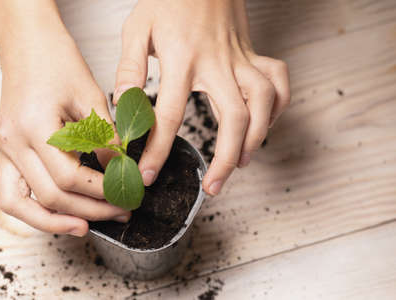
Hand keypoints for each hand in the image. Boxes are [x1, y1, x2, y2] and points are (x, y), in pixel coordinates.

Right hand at [0, 0, 128, 236]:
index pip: (69, 178)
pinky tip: (55, 211)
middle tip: (120, 211)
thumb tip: (120, 171)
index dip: (102, 191)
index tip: (127, 192)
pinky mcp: (4, 149)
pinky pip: (6, 191)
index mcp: (34, 127)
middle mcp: (11, 142)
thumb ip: (105, 138)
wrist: (28, 43)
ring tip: (84, 226)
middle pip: (49, 196)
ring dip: (51, 220)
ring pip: (17, 204)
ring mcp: (3, 148)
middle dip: (90, 211)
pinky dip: (30, 208)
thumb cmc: (58, 61)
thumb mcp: (91, 97)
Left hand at [113, 0, 289, 194]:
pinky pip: (279, 84)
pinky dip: (277, 109)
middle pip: (234, 119)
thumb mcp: (137, 29)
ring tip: (241, 164)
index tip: (149, 174)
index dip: (159, 150)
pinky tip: (263, 126)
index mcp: (181, 59)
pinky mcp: (255, 56)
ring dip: (257, 139)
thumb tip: (123, 107)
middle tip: (213, 187)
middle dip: (225, 161)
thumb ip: (129, 69)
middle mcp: (217, 63)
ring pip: (264, 104)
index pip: (170, 115)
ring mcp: (241, 60)